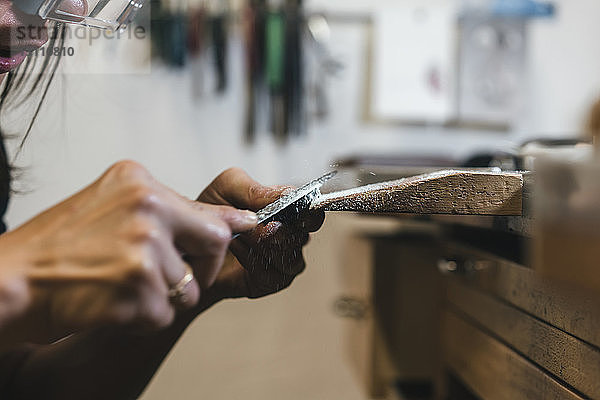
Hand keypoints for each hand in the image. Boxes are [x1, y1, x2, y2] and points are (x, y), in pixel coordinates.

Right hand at [0, 161, 256, 343]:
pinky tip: (109, 303)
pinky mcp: (137, 289)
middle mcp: (147, 210)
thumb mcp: (110, 208)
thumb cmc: (58, 247)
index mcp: (139, 184)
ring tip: (119, 286)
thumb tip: (229, 222)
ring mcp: (143, 249)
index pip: (207, 211)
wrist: (10, 281)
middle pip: (215, 244)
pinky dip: (141, 317)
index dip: (234, 228)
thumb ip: (165, 212)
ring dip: (161, 297)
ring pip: (187, 288)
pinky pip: (163, 315)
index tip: (262, 230)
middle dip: (203, 269)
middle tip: (169, 276)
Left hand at [198, 168, 323, 298]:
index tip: (296, 210)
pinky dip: (252, 261)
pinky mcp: (271, 281)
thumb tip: (284, 196)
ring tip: (239, 235)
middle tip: (255, 223)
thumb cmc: (211, 216)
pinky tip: (236, 249)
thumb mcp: (227, 189)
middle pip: (301, 235)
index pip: (311, 210)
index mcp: (287, 209)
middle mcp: (290, 235)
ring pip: (290, 257)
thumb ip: (255, 189)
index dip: (309, 211)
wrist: (190, 248)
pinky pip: (272, 274)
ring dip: (262, 245)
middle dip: (277, 229)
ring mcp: (283, 260)